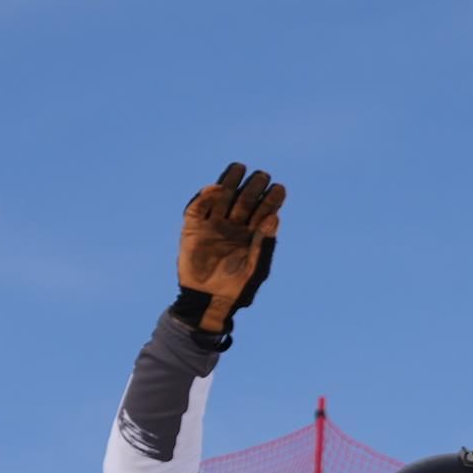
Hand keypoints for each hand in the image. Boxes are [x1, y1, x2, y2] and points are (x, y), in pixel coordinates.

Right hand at [177, 163, 284, 327]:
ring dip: (230, 183)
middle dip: (253, 187)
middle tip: (262, 176)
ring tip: (239, 169)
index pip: (264, 210)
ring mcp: (213, 225)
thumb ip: (265, 244)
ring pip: (222, 198)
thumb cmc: (238, 289)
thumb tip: (274, 216)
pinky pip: (198, 209)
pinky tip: (215, 189)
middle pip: (244, 199)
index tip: (279, 188)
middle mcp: (233, 225)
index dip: (272, 198)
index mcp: (252, 233)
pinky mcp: (193, 229)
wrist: (210, 302)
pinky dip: (205, 197)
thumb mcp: (256, 268)